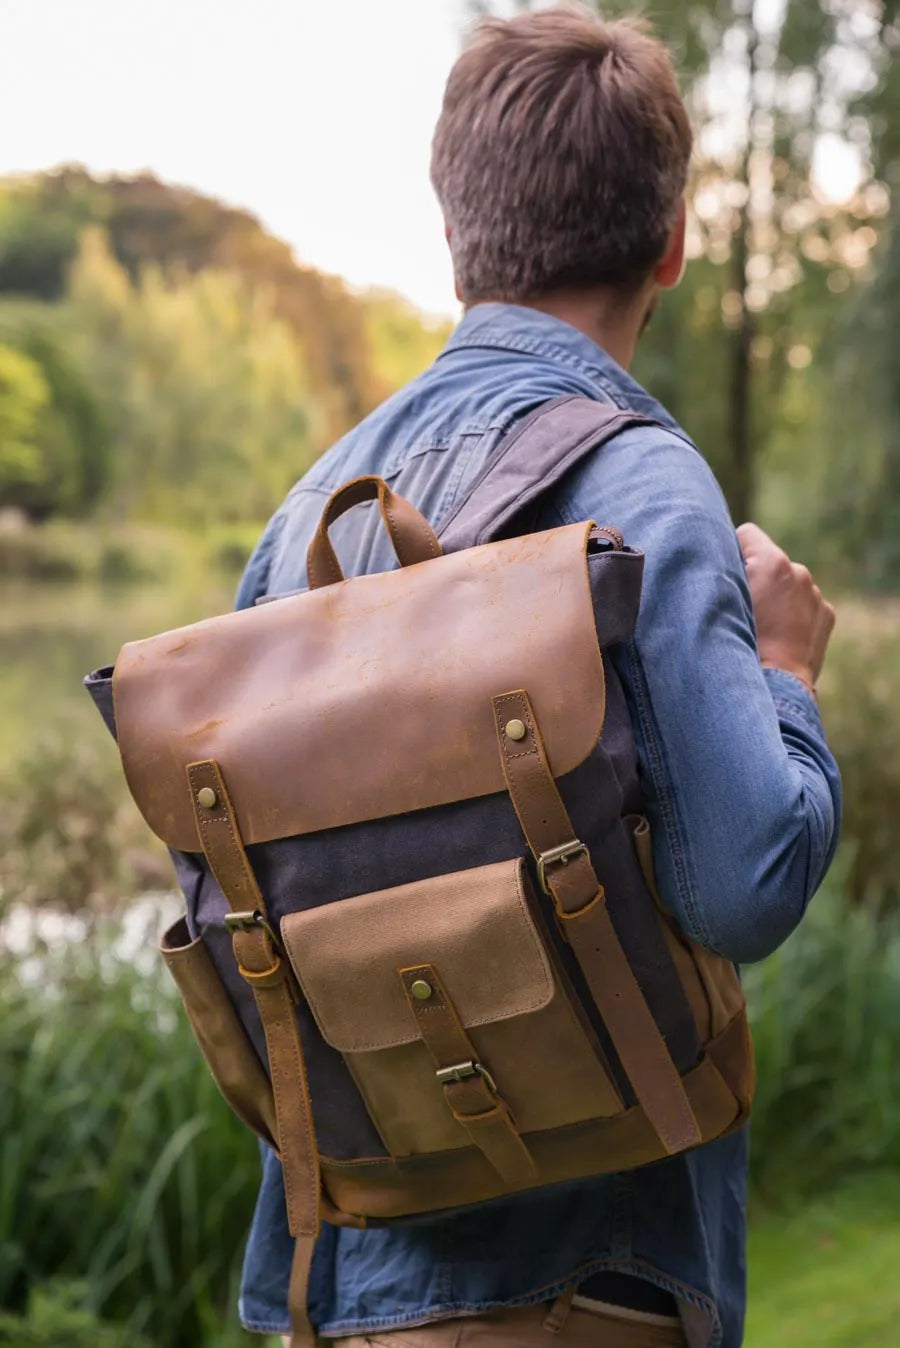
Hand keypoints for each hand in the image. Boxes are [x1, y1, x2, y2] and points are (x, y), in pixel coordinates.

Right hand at [736, 523, 835, 692]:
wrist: (774, 689)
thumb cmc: (740, 646)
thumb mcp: (719, 604)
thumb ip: (721, 573)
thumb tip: (715, 558)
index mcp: (773, 563)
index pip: (746, 533)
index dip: (730, 552)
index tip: (724, 577)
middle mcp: (799, 571)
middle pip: (768, 560)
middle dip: (755, 576)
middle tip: (740, 607)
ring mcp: (816, 594)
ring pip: (787, 583)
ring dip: (774, 596)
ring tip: (760, 626)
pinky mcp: (827, 614)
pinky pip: (803, 602)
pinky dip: (792, 613)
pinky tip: (780, 635)